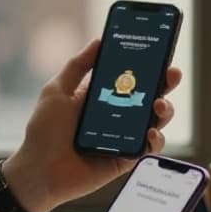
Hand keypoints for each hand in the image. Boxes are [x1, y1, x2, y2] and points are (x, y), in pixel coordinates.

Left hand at [3, 38, 182, 211]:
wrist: (38, 171)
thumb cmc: (43, 131)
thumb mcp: (57, 90)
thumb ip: (78, 65)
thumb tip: (99, 39)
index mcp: (102, 96)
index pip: (131, 77)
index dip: (149, 65)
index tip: (161, 51)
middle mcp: (117, 115)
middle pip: (150, 96)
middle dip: (166, 83)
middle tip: (172, 74)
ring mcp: (124, 137)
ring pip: (156, 121)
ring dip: (165, 110)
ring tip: (159, 105)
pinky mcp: (126, 158)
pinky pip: (149, 148)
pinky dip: (156, 140)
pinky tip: (150, 133)